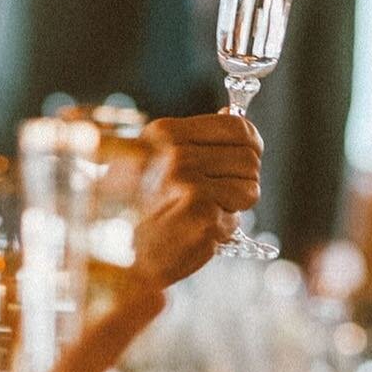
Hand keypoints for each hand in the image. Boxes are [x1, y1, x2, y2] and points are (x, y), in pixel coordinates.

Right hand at [134, 114, 262, 285]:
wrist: (120, 257)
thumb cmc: (139, 209)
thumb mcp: (154, 159)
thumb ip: (193, 137)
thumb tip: (229, 113)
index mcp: (165, 133)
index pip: (237, 126)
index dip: (252, 144)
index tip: (249, 156)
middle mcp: (176, 154)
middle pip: (250, 159)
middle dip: (244, 180)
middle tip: (218, 195)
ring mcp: (189, 184)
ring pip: (250, 190)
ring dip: (234, 206)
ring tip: (202, 213)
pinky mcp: (201, 214)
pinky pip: (236, 219)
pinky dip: (222, 230)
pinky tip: (195, 230)